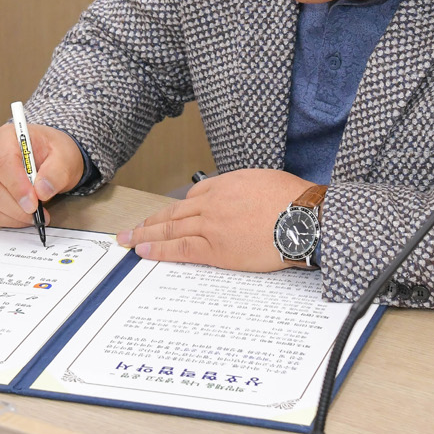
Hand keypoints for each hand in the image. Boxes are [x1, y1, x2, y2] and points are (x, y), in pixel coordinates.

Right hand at [0, 121, 84, 229]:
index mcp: (6, 137)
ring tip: (30, 218)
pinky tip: (13, 219)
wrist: (48, 157)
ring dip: (7, 218)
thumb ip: (57, 172)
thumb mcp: (65, 157)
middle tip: (36, 216)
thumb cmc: (53, 153)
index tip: (33, 204)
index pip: (2, 162)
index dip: (16, 187)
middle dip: (14, 208)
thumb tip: (42, 190)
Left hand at [118, 169, 312, 271]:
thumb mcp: (268, 182)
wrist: (304, 218)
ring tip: (128, 240)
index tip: (167, 215)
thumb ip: (247, 189)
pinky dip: (159, 250)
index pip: (195, 196)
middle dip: (150, 220)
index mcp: (227, 184)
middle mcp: (214, 202)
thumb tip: (243, 198)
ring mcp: (212, 224)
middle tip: (131, 228)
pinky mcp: (216, 248)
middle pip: (174, 211)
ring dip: (146, 234)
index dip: (177, 208)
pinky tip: (144, 251)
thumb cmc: (295, 201)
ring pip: (171, 228)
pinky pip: (181, 249)